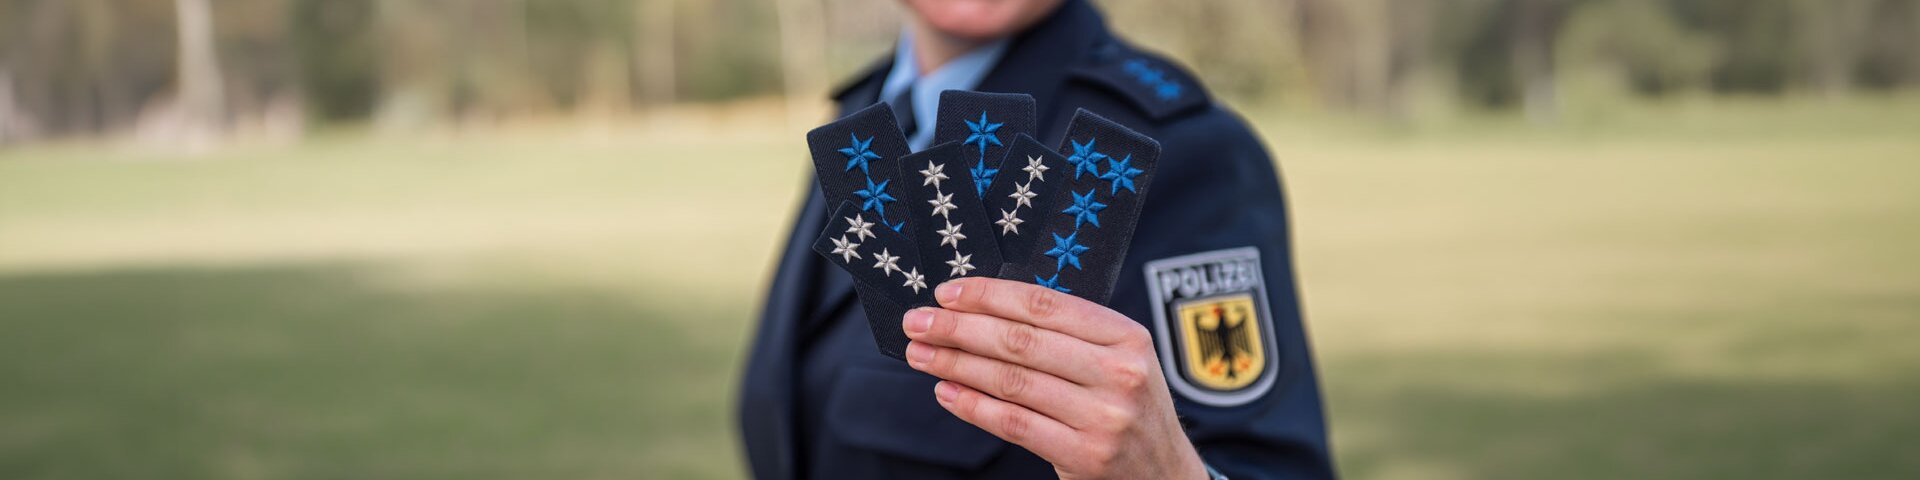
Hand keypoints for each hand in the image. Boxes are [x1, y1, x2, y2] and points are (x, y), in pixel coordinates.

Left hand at [902, 277, 1206, 479]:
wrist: (1164, 474)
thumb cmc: (1127, 407)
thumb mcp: (1118, 359)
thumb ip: (1067, 334)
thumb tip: (984, 307)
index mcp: (1127, 337)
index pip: (1044, 304)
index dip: (989, 295)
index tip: (947, 293)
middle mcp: (1119, 374)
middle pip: (1021, 341)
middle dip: (959, 328)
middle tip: (919, 322)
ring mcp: (1103, 418)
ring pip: (1012, 382)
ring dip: (956, 365)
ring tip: (922, 355)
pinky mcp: (1083, 455)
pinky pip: (1013, 424)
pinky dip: (973, 406)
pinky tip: (947, 391)